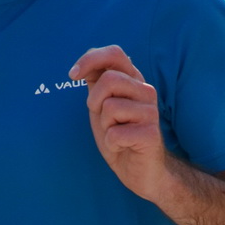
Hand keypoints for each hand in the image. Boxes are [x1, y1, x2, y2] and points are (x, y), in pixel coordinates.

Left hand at [70, 45, 166, 200]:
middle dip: (94, 102)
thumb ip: (96, 84)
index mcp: (134, 81)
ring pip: (110, 107)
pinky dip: (112, 144)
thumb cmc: (120, 136)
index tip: (73, 75)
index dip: (90, 60)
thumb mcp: (102, 106)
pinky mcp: (151, 134)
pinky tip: (123, 147)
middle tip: (104, 120)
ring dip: (105, 126)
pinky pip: (115, 134)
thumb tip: (83, 66)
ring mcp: (151, 112)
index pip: (114, 54)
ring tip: (116, 134)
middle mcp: (146, 91)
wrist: (139, 170)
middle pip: (109, 80)